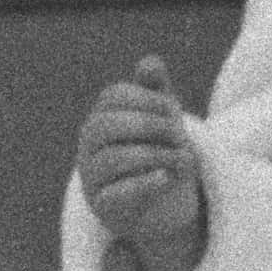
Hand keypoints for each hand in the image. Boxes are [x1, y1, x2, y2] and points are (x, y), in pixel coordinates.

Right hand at [77, 58, 210, 270]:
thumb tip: (150, 61)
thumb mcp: (166, 121)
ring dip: (153, 155)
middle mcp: (89, 148)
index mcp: (101, 119)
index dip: (145, 98)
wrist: (169, 207)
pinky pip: (117, 194)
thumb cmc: (164, 155)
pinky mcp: (104, 209)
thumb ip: (157, 92)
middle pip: (105, 125)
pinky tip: (167, 177)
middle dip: (147, 125)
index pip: (112, 96)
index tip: (174, 110)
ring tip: (182, 159)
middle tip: (178, 135)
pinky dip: (144, 184)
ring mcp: (92, 179)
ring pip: (112, 159)